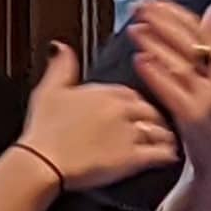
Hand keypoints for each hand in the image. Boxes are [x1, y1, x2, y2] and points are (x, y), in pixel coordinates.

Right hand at [17, 43, 181, 190]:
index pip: (133, 93)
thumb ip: (61, 66)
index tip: (137, 111)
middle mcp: (123, 109)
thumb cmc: (43, 131)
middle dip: (155, 119)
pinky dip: (168, 154)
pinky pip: (162, 153)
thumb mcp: (48, 90)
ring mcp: (130, 133)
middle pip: (152, 110)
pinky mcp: (133, 158)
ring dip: (165, 136)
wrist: (42, 162)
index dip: (137, 104)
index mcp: (106, 91)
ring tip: (165, 142)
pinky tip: (168, 157)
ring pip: (161, 130)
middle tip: (156, 127)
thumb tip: (61, 48)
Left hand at [125, 0, 210, 200]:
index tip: (156, 1)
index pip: (202, 33)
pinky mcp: (194, 119)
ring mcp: (207, 100)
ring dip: (159, 45)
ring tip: (136, 30)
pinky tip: (142, 62)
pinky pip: (175, 94)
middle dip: (166, 23)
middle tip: (142, 8)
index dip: (179, 15)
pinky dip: (159, 76)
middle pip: (194, 44)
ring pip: (183, 65)